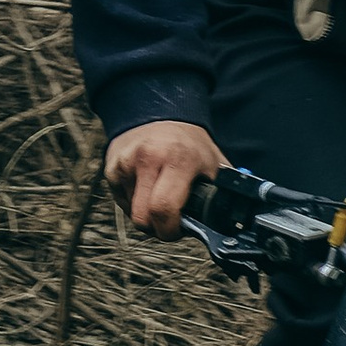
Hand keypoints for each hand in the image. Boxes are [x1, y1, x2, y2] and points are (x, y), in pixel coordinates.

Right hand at [105, 118, 226, 234]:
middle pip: (142, 218)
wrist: (160, 114)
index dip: (170, 230)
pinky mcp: (111, 167)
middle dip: (157, 228)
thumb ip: (223, 194)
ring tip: (161, 195)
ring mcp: (125, 162)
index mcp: (177, 159)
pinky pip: (121, 200)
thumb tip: (234, 222)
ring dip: (147, 214)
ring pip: (131, 212)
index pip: (164, 208)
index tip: (177, 231)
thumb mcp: (214, 164)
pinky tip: (147, 186)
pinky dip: (134, 201)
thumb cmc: (190, 145)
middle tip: (170, 222)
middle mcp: (147, 158)